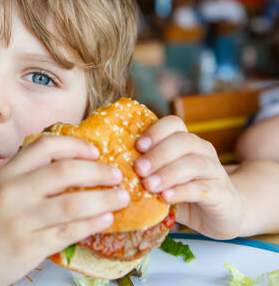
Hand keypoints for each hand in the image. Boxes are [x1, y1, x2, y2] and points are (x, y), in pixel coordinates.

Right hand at [0, 135, 129, 284]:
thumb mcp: (0, 187)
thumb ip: (30, 175)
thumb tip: (74, 166)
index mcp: (8, 172)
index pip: (46, 146)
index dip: (75, 145)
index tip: (95, 151)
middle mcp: (14, 191)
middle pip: (65, 171)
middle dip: (98, 171)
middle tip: (116, 174)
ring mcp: (21, 220)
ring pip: (72, 203)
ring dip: (104, 198)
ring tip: (121, 196)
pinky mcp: (28, 246)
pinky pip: (68, 231)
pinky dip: (92, 223)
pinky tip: (106, 218)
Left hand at [134, 116, 245, 239]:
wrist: (224, 213)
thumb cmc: (185, 191)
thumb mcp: (164, 177)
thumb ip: (147, 171)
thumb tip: (113, 168)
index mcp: (186, 141)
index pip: (174, 124)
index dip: (155, 131)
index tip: (138, 146)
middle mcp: (203, 151)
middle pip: (183, 141)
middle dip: (158, 153)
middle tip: (139, 169)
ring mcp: (215, 171)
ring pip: (194, 163)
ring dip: (168, 173)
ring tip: (149, 185)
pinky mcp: (221, 193)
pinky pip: (202, 188)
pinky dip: (182, 191)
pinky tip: (166, 197)